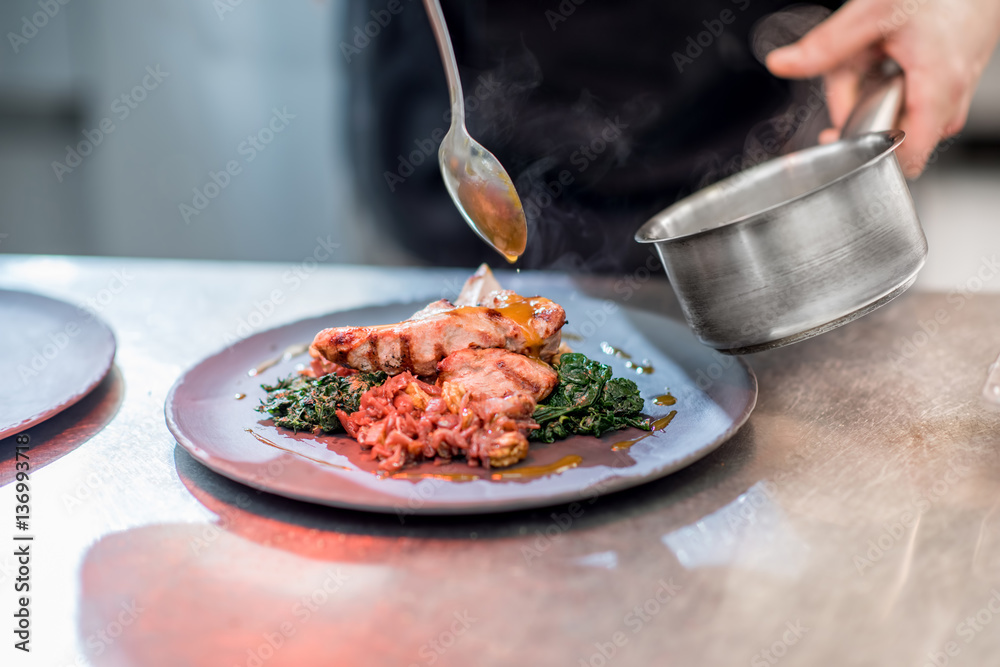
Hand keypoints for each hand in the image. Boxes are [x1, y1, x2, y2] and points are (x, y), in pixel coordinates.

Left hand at [766, 0, 999, 177]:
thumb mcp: (873, 11)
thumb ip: (826, 44)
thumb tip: (782, 63)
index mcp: (937, 88)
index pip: (906, 157)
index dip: (866, 156)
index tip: (837, 139)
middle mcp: (952, 98)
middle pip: (890, 134)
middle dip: (857, 108)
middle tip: (852, 70)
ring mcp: (956, 95)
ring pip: (896, 116)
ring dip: (871, 90)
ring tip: (873, 54)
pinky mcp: (953, 87)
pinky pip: (910, 101)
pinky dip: (888, 81)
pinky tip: (887, 55)